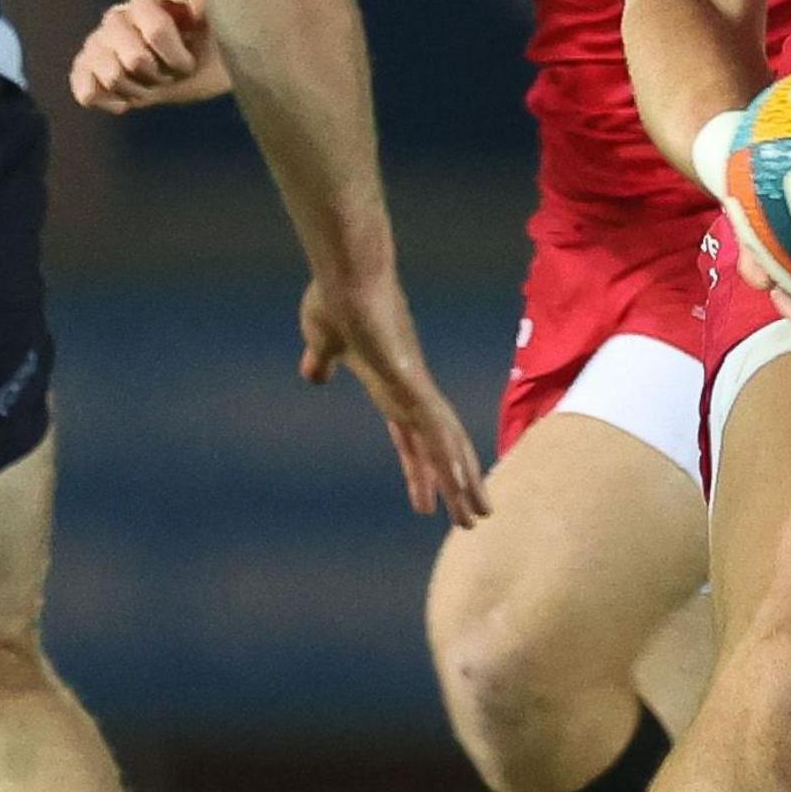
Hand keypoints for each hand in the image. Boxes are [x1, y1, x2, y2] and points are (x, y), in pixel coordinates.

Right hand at [68, 0, 229, 111]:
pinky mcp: (84, 69)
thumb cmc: (202, 48)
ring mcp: (96, 45)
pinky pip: (86, 91)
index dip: (177, 58)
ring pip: (112, 77)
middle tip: (166, 75)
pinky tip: (124, 103)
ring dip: (137, 91)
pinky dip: (108, 101)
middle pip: (135, 60)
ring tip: (146, 86)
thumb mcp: (216, 28)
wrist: (184, 73)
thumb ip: (210, 9)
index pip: (158, 31)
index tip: (188, 65)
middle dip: (158, 77)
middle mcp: (115, 19)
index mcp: (146, 4)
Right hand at [297, 271, 488, 526]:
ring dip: (462, 483)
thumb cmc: (335, 300)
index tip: (427, 502)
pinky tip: (460, 484)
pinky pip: (435, 429)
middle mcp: (411, 391)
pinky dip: (449, 459)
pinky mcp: (412, 381)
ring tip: (476, 516)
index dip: (421, 471)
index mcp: (391, 387)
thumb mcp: (321, 341)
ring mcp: (415, 387)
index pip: (411, 440)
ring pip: (446, 446)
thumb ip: (320, 361)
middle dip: (457, 485)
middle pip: (440, 449)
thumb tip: (314, 375)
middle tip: (475, 519)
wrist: (346, 272)